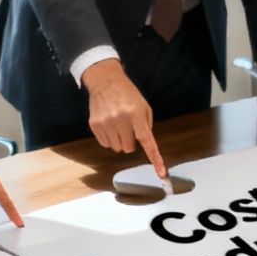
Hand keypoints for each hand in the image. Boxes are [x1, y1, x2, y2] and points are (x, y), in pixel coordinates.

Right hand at [81, 59, 165, 178]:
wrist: (104, 81)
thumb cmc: (127, 94)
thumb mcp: (143, 106)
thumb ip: (146, 126)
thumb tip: (144, 144)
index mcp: (136, 114)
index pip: (147, 142)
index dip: (155, 159)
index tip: (162, 174)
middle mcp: (120, 119)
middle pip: (128, 148)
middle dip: (130, 142)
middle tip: (128, 128)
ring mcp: (106, 123)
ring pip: (116, 148)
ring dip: (119, 140)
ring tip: (117, 124)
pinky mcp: (95, 125)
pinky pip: (105, 144)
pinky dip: (108, 138)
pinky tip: (108, 124)